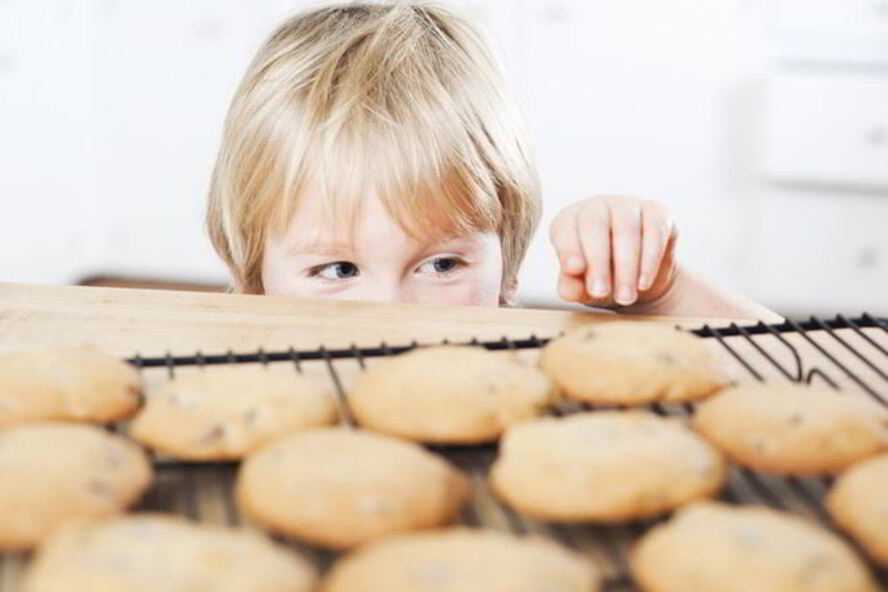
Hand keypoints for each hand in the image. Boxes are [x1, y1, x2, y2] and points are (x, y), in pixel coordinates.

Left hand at [549, 195, 677, 306]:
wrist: (640, 279)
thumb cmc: (602, 277)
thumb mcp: (583, 286)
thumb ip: (572, 287)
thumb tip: (567, 291)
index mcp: (570, 220)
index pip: (565, 228)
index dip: (569, 248)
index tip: (574, 270)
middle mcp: (597, 206)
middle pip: (594, 225)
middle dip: (598, 261)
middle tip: (600, 292)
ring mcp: (628, 205)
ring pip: (627, 229)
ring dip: (626, 267)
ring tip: (625, 297)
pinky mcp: (657, 212)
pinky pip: (655, 231)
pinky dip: (649, 260)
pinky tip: (643, 282)